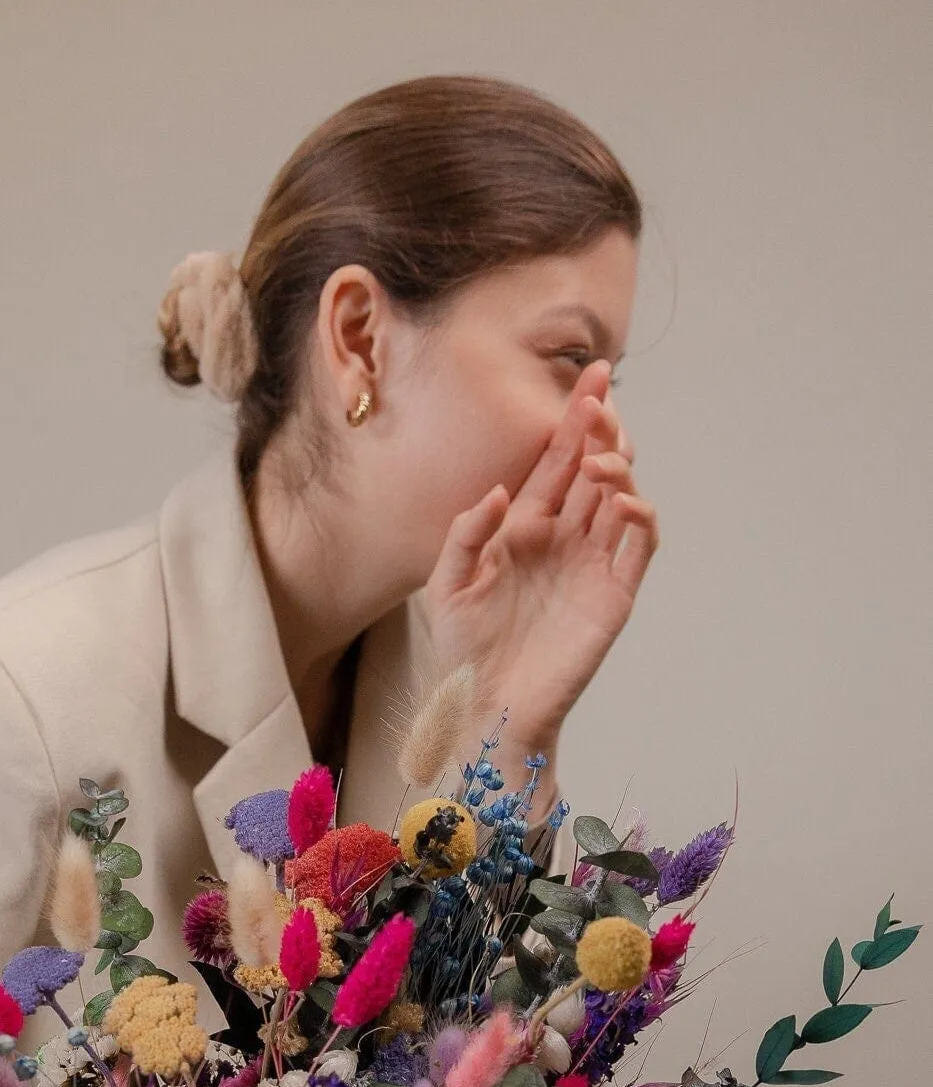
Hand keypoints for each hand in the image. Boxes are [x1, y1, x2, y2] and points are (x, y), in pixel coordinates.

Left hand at [423, 358, 658, 752]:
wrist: (487, 706)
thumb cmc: (463, 651)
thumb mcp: (447, 584)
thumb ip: (466, 534)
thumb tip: (498, 492)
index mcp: (524, 527)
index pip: (557, 462)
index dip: (575, 421)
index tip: (590, 379)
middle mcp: (564, 538)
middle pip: (595, 468)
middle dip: (603, 430)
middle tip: (602, 401)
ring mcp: (592, 563)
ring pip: (621, 497)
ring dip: (619, 467)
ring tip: (601, 459)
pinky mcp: (613, 594)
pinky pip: (638, 544)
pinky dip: (639, 515)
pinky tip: (619, 499)